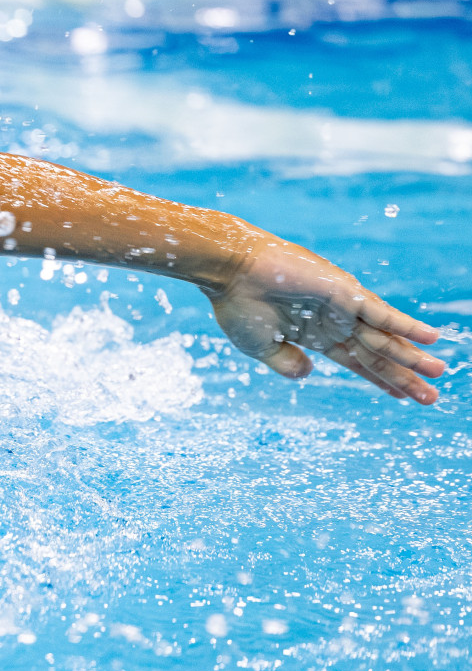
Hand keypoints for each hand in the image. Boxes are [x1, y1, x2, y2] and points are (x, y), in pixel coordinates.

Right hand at [206, 240, 444, 403]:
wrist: (232, 273)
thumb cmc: (239, 306)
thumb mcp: (260, 347)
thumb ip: (285, 363)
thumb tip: (308, 375)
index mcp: (316, 336)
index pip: (357, 362)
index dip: (379, 380)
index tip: (401, 397)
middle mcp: (336, 322)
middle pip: (378, 355)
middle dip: (404, 377)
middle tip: (430, 397)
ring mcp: (344, 308)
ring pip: (385, 338)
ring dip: (412, 356)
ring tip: (438, 372)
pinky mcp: (346, 294)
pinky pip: (383, 314)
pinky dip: (407, 326)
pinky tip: (431, 338)